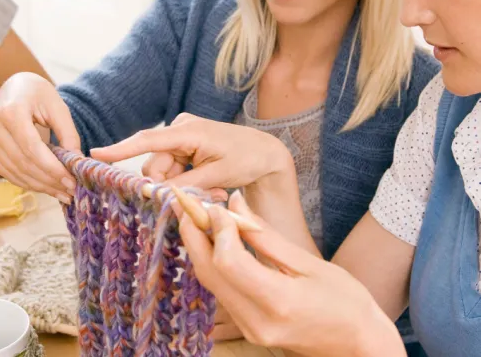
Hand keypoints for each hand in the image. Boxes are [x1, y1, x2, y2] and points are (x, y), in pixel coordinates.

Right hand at [0, 72, 80, 202]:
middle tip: (71, 192)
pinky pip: (9, 173)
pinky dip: (29, 183)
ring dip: (41, 187)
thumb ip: (68, 134)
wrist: (15, 88)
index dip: (52, 169)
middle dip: (49, 181)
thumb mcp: (58, 107)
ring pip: (16, 172)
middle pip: (24, 163)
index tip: (72, 182)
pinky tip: (47, 188)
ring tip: (62, 193)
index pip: (32, 149)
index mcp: (11, 112)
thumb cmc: (39, 95)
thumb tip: (76, 163)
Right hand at [90, 113, 292, 192]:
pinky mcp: (183, 147)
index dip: (120, 149)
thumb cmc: (245, 158)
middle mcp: (178, 129)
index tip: (96, 155)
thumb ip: (184, 184)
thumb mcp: (216, 174)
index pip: (147, 140)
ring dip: (180, 186)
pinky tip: (208, 184)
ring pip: (161, 172)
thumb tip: (156, 193)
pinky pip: (171, 170)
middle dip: (169, 185)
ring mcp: (180, 138)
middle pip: (154, 166)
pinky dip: (184, 181)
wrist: (264, 153)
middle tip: (201, 193)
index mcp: (187, 130)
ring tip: (211, 189)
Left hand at [178, 192, 404, 356]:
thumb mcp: (309, 263)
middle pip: (209, 272)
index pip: (229, 261)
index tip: (216, 205)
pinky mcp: (247, 330)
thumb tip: (235, 203)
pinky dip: (212, 263)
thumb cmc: (346, 301)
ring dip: (199, 247)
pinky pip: (220, 291)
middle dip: (194, 234)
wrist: (358, 346)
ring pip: (209, 282)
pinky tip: (214, 241)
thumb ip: (266, 236)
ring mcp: (249, 329)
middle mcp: (257, 320)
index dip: (216, 229)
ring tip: (198, 217)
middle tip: (188, 204)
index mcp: (279, 301)